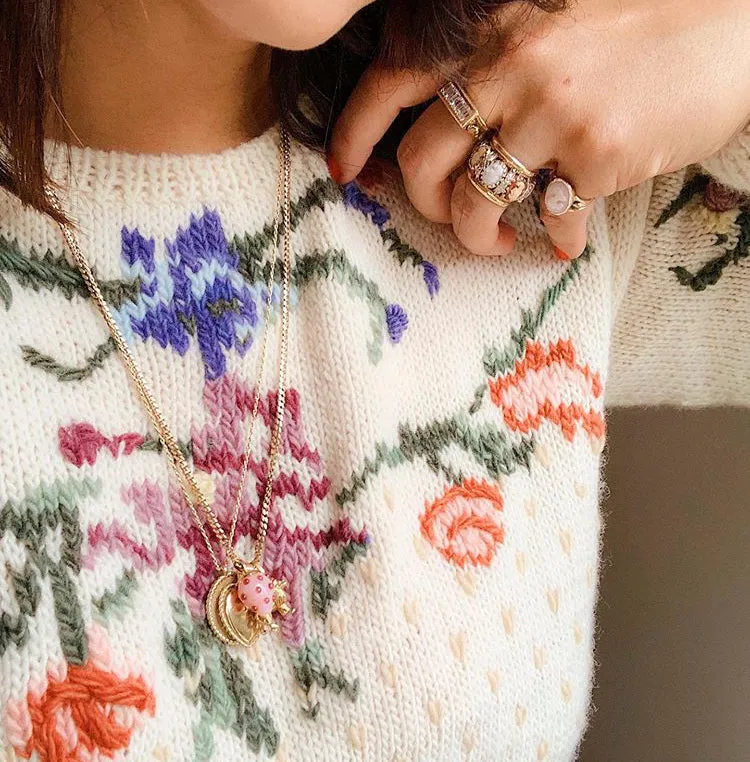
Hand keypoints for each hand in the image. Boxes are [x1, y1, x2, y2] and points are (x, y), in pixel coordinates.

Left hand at [330, 0, 749, 257]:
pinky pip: (551, 217)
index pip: (391, 80)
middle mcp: (513, 65)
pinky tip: (563, 237)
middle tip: (449, 217)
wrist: (737, 23)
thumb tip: (446, 128)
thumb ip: (494, 65)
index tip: (347, 173)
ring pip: (476, 201)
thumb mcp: (550, 22)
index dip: (355, 133)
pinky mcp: (597, 153)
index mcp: (492, 28)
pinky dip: (553, 237)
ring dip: (479, 235)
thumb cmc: (642, 23)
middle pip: (421, 160)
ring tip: (501, 240)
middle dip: (425, 205)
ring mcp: (554, 111)